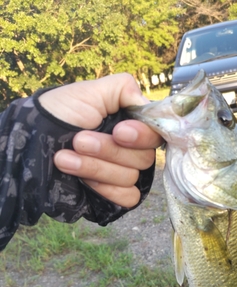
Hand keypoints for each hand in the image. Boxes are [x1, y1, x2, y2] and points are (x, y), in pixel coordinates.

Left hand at [38, 74, 161, 206]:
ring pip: (130, 177)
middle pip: (143, 159)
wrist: (30, 145)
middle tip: (78, 140)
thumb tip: (148, 106)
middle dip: (108, 150)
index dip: (141, 136)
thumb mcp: (89, 92)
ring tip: (64, 157)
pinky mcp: (113, 195)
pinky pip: (128, 198)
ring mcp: (122, 174)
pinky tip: (82, 181)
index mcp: (130, 125)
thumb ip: (124, 89)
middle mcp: (130, 150)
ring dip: (95, 167)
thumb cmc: (59, 114)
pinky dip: (106, 189)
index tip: (119, 131)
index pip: (156, 135)